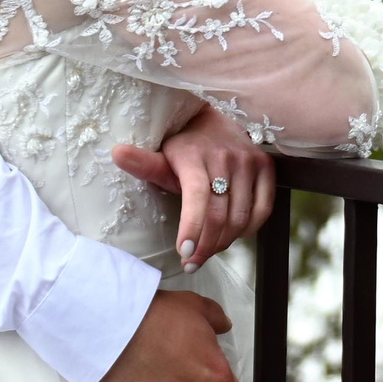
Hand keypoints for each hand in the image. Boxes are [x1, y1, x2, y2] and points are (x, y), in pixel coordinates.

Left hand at [112, 103, 273, 273]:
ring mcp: (248, 160)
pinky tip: (232, 236)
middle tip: (191, 262)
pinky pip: (263, 210)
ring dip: (224, 242)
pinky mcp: (266, 166)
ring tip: (207, 250)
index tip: (184, 252)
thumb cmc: (183, 146)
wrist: (214, 120)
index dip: (192, 227)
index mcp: (194, 155)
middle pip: (220, 215)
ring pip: (241, 217)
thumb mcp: (162, 155)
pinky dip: (248, 230)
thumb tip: (116, 153)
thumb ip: (143, 163)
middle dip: (205, 246)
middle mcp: (225, 156)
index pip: (197, 196)